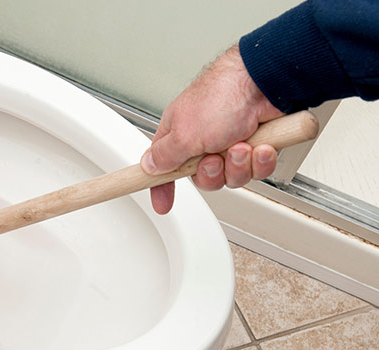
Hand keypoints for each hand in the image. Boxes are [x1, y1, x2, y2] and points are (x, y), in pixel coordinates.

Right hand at [141, 46, 283, 213]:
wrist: (265, 81)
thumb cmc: (222, 95)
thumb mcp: (183, 133)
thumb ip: (164, 156)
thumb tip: (148, 166)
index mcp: (181, 134)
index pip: (165, 167)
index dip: (163, 187)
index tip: (162, 204)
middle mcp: (205, 140)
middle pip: (204, 178)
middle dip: (212, 173)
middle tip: (215, 158)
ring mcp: (232, 142)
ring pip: (232, 177)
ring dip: (238, 165)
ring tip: (242, 145)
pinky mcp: (257, 145)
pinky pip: (256, 170)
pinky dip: (259, 161)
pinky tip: (261, 145)